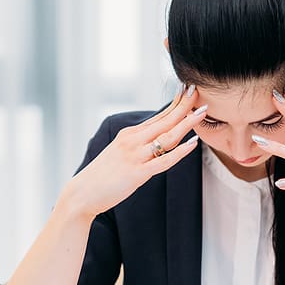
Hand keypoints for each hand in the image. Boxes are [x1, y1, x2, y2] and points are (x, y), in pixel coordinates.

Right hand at [61, 84, 205, 218]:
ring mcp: (135, 156)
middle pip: (165, 121)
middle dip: (184, 106)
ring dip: (186, 123)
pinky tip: (193, 143)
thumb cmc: (103, 175)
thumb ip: (138, 144)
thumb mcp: (120, 152)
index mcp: (129, 134)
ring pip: (167, 136)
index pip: (158, 116)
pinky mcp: (137, 173)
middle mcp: (133, 140)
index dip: (175, 103)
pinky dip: (180, 152)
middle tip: (198, 91)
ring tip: (202, 112)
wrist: (83, 193)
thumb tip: (156, 138)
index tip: (188, 90)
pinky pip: (163, 160)